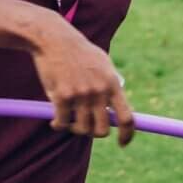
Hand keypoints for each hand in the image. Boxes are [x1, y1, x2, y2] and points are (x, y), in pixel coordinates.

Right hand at [29, 22, 134, 146]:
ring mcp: (81, 94)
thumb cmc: (80, 53)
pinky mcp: (62, 96)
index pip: (127, 118)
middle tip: (85, 126)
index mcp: (113, 84)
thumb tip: (117, 111)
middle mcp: (99, 91)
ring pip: (81, 129)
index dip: (128, 135)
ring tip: (69, 119)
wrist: (55, 39)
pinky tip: (55, 119)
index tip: (123, 143)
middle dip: (93, 132)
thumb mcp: (103, 64)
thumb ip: (111, 86)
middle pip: (102, 130)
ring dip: (74, 128)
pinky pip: (62, 123)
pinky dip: (58, 124)